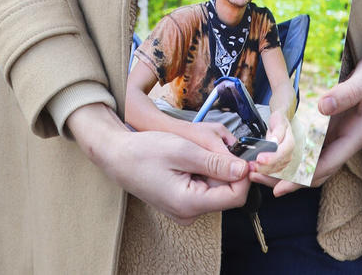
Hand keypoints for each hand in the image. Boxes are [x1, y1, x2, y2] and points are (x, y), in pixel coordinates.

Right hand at [68, 103, 249, 224]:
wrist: (117, 156)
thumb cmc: (144, 151)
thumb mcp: (184, 150)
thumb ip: (216, 162)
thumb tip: (244, 170)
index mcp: (189, 203)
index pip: (235, 196)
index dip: (244, 175)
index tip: (245, 155)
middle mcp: (188, 213)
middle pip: (226, 194)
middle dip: (227, 170)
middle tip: (216, 147)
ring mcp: (184, 210)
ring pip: (216, 190)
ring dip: (215, 170)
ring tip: (196, 152)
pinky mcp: (181, 203)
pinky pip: (203, 189)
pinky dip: (204, 173)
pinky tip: (190, 160)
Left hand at [250, 109, 293, 174]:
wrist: (280, 124)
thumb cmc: (279, 122)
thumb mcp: (278, 122)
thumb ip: (277, 132)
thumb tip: (274, 141)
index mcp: (289, 143)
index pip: (282, 153)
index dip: (271, 158)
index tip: (260, 159)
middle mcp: (288, 155)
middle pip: (276, 165)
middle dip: (263, 168)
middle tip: (251, 166)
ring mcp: (284, 161)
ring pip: (274, 172)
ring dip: (262, 174)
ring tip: (250, 171)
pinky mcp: (278, 165)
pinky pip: (272, 174)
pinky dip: (262, 176)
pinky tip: (253, 175)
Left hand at [271, 32, 361, 195]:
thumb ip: (348, 92)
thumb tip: (321, 107)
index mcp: (361, 131)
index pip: (327, 163)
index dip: (300, 176)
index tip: (277, 184)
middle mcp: (352, 136)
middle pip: (316, 167)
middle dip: (288, 176)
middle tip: (257, 176)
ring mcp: (345, 130)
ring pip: (313, 156)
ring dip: (288, 163)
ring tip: (260, 167)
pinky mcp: (339, 120)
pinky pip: (314, 140)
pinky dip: (295, 145)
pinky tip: (276, 144)